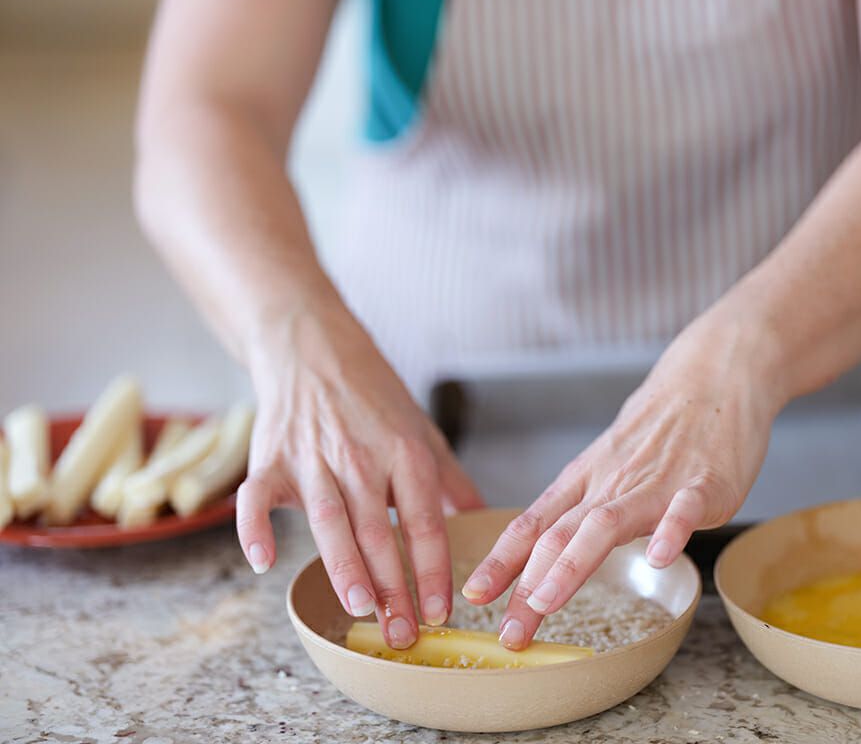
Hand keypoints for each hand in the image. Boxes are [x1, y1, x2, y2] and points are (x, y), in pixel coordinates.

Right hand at [234, 307, 483, 647]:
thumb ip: (450, 481)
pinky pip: (257, 499)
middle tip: (403, 633)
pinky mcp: (271, 459)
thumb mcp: (422, 431)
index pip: (425, 522)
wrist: (312, 347)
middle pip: (380, 532)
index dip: (434, 570)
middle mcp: (361, 458)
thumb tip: (484, 520)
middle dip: (394, 587)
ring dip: (345, 566)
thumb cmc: (371, 395)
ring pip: (330, 521)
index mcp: (405, 453)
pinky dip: (255, 530)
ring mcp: (313, 459)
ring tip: (360, 608)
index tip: (442, 611)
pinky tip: (264, 563)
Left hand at [462, 312, 784, 648]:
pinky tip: (660, 557)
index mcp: (587, 480)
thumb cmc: (663, 425)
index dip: (503, 562)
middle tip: (510, 632)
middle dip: (528, 587)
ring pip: (606, 523)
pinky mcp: (705, 483)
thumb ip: (584, 505)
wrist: (715, 375)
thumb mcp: (608, 461)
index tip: (474, 596)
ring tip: (547, 601)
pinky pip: (684, 508)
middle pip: (559, 535)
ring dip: (572, 564)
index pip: (534, 524)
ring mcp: (657, 483)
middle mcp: (612, 483)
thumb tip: (547, 546)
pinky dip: (671, 531)